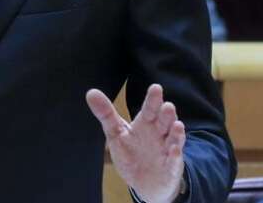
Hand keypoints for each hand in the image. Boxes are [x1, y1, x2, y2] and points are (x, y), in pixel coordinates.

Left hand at [86, 84, 185, 202]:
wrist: (145, 182)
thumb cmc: (131, 152)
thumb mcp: (116, 133)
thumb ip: (106, 114)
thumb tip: (91, 92)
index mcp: (145, 124)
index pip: (149, 110)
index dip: (152, 100)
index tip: (156, 87)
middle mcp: (159, 135)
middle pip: (164, 122)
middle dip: (166, 115)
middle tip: (168, 106)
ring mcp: (167, 151)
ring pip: (173, 139)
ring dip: (176, 133)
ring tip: (177, 125)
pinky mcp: (170, 168)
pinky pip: (174, 162)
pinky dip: (174, 157)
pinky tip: (174, 150)